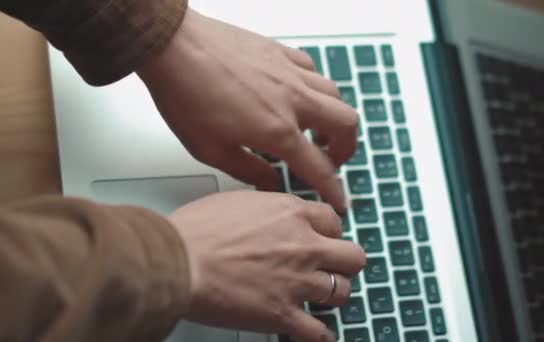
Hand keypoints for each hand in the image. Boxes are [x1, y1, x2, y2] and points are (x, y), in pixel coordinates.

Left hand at [137, 8, 357, 211]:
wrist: (173, 47)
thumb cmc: (185, 96)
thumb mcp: (210, 150)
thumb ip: (247, 170)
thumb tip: (270, 181)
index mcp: (277, 131)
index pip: (320, 168)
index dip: (333, 189)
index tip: (339, 200)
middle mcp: (293, 100)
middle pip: (346, 124)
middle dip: (346, 147)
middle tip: (331, 158)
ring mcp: (290, 73)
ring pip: (335, 94)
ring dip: (333, 116)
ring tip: (316, 127)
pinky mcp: (280, 52)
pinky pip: (313, 69)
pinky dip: (314, 86)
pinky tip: (297, 93)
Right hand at [168, 191, 365, 340]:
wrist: (178, 261)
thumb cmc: (196, 231)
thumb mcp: (239, 200)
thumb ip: (267, 208)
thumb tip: (272, 216)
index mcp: (292, 214)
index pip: (334, 221)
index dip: (330, 232)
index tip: (324, 238)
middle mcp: (303, 246)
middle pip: (353, 257)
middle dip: (344, 263)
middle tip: (332, 267)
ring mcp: (297, 282)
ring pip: (342, 292)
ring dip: (332, 295)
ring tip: (320, 297)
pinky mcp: (283, 314)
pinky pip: (319, 333)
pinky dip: (320, 336)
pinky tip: (315, 333)